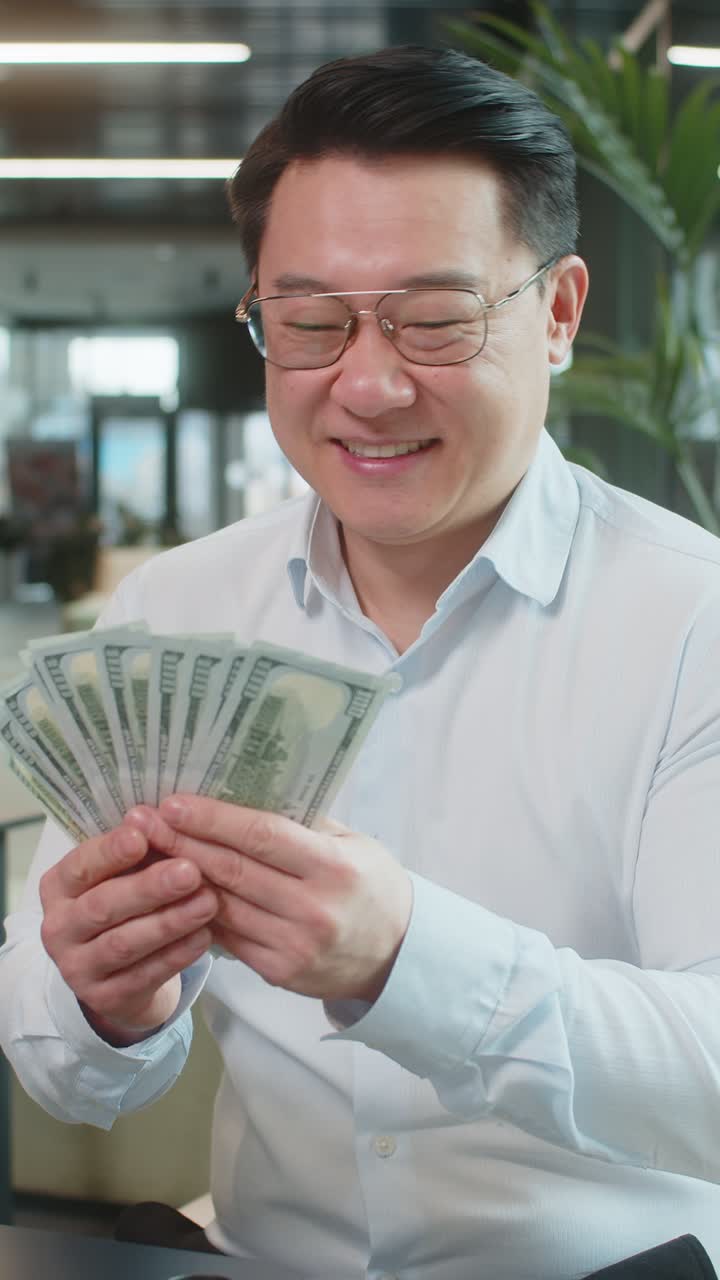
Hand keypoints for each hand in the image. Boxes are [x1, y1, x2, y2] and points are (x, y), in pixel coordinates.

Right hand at [39, 823, 217, 1044]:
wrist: (120, 973)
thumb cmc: (125, 905)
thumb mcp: (125, 874)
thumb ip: (140, 850)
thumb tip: (159, 816)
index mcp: (59, 886)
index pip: (81, 866)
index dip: (110, 852)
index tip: (142, 835)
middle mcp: (58, 927)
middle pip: (103, 906)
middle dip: (149, 888)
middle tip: (190, 871)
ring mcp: (77, 968)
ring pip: (124, 943)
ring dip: (169, 922)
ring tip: (208, 902)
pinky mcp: (105, 999)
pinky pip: (144, 975)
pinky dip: (176, 955)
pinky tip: (204, 937)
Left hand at [124, 798, 412, 1002]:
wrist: (396, 953)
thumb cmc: (370, 884)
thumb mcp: (351, 842)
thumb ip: (303, 822)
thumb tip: (243, 789)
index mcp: (333, 866)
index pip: (261, 837)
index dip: (213, 819)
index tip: (173, 803)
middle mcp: (312, 908)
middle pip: (232, 870)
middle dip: (182, 842)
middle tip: (142, 821)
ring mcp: (293, 945)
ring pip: (221, 906)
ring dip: (179, 879)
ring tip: (148, 852)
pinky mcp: (278, 972)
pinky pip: (227, 937)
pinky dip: (198, 912)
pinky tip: (173, 892)